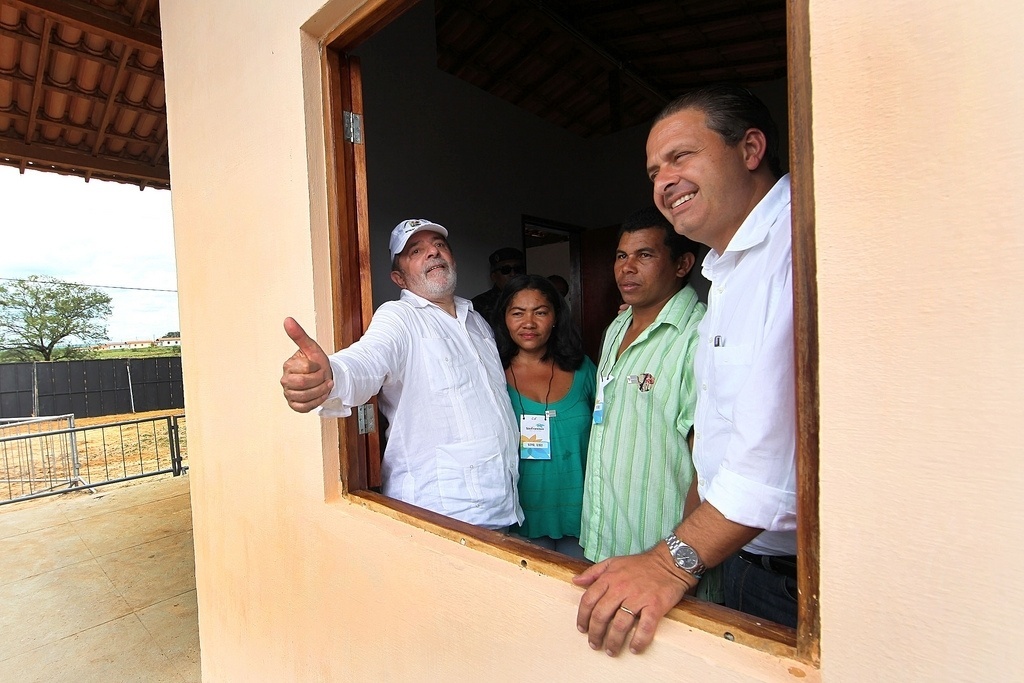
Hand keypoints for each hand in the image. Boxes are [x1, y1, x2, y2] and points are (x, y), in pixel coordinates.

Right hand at [280, 317, 333, 412]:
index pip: (306, 368)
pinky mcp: (294, 405)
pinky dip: (317, 401)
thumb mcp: (312, 348)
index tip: (319, 366)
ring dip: (321, 391)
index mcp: (288, 366)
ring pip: (306, 397)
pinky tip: (321, 394)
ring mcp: (289, 394)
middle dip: (319, 380)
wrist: (324, 377)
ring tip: (324, 385)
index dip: (318, 367)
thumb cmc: (317, 362)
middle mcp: (285, 381)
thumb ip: (299, 335)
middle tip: (323, 377)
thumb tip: (287, 319)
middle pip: (304, 383)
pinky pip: (306, 407)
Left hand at [573, 545, 696, 655]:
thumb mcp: (613, 562)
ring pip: (620, 625)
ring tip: (611, 651)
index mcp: (609, 578)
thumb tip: (575, 581)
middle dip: (595, 633)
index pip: (589, 600)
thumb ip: (593, 572)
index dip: (582, 617)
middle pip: (601, 615)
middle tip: (594, 644)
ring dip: (613, 642)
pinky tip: (634, 648)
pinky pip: (645, 628)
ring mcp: (638, 598)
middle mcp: (621, 588)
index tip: (582, 629)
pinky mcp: (655, 606)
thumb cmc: (641, 564)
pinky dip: (639, 641)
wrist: (669, 562)